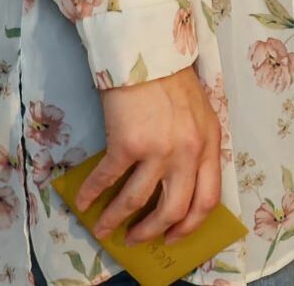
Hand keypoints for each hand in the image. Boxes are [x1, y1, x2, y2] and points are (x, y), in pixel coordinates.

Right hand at [78, 64, 220, 243]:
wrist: (148, 53)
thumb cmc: (172, 82)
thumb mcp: (200, 116)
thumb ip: (197, 147)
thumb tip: (179, 182)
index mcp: (210, 145)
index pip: (208, 198)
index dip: (190, 225)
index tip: (174, 236)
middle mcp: (189, 152)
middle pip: (175, 208)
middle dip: (154, 231)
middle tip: (138, 239)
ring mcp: (159, 150)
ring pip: (138, 201)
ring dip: (117, 220)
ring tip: (104, 229)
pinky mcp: (127, 145)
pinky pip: (107, 180)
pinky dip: (92, 195)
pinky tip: (83, 202)